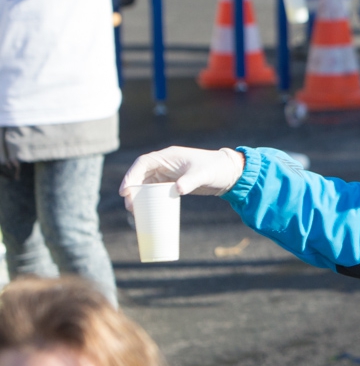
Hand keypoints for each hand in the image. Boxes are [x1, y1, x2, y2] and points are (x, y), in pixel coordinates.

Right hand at [120, 146, 245, 208]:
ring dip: (138, 194)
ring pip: (146, 183)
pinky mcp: (173, 183)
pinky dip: (147, 198)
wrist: (228, 173)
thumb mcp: (203, 174)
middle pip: (141, 174)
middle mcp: (165, 163)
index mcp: (169, 156)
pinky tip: (144, 209)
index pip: (143, 163)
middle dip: (132, 188)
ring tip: (133, 210)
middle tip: (129, 204)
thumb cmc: (216, 168)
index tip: (125, 190)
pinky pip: (155, 190)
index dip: (131, 175)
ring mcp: (168, 173)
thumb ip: (191, 180)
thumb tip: (177, 189)